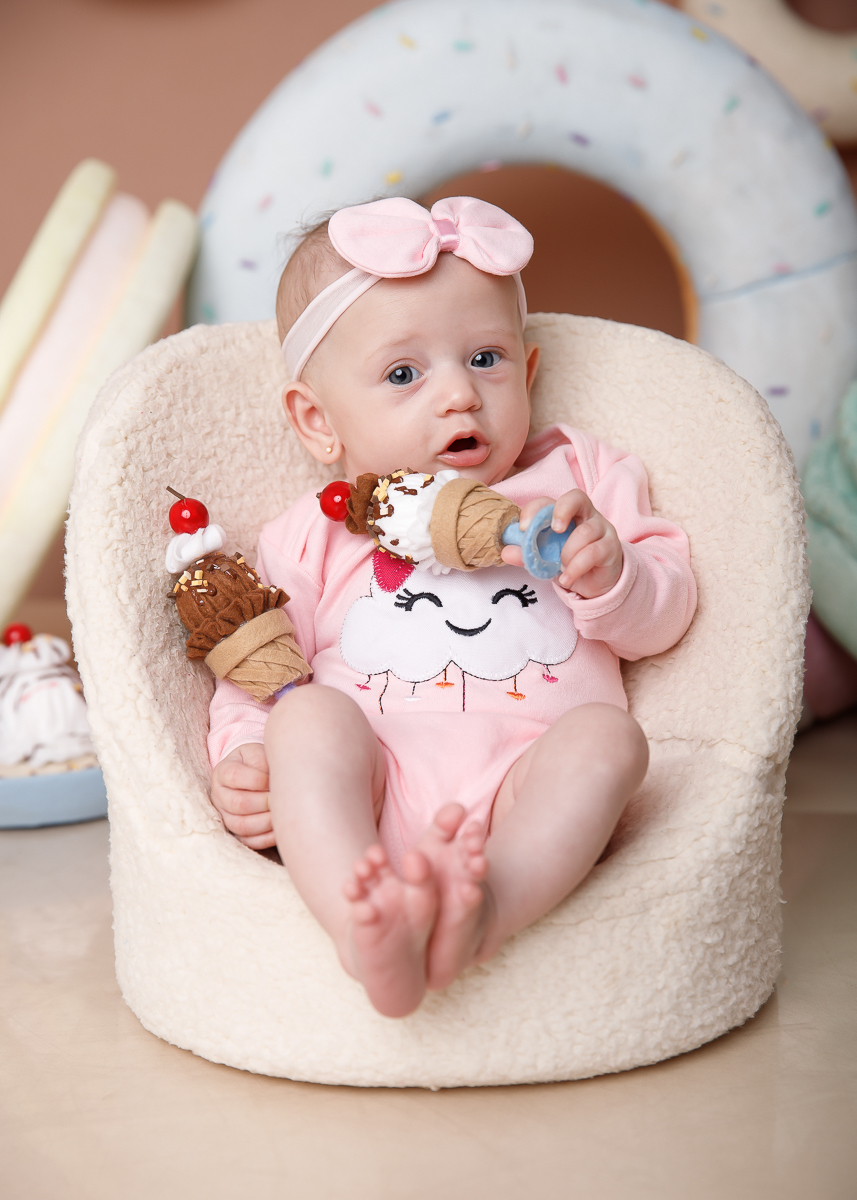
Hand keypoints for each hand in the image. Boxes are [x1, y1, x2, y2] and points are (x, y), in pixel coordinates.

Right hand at [210, 742, 275, 849]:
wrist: (252, 772)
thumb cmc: (257, 762)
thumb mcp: (258, 753)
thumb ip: (263, 762)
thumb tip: (274, 782)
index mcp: (223, 772)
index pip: (234, 776)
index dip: (258, 779)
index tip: (275, 778)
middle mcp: (219, 796)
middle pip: (238, 804)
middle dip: (264, 802)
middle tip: (281, 798)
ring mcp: (225, 816)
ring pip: (242, 826)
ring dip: (267, 821)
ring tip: (283, 813)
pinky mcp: (236, 832)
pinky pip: (249, 842)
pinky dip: (267, 838)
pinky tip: (280, 829)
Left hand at [501, 490, 622, 597]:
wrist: (594, 584)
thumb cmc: (569, 562)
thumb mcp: (544, 559)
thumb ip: (527, 554)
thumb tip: (506, 552)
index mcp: (565, 513)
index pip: (550, 500)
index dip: (535, 509)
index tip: (523, 528)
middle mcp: (586, 514)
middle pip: (577, 497)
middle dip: (562, 511)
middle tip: (555, 530)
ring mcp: (601, 528)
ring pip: (585, 532)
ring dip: (567, 553)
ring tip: (561, 567)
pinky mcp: (611, 546)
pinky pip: (593, 553)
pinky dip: (576, 568)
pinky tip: (567, 578)